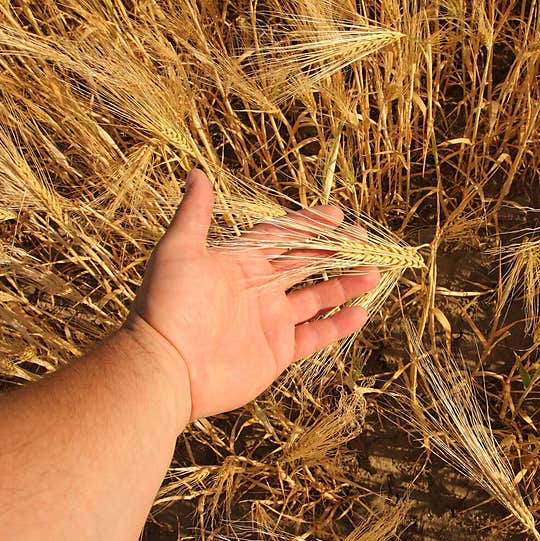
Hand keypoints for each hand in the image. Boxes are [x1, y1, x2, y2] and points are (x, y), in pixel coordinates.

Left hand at [124, 169, 379, 421]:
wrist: (167, 366)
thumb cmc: (169, 304)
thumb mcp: (179, 250)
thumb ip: (195, 214)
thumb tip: (196, 173)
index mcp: (239, 262)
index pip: (281, 236)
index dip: (308, 224)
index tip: (336, 213)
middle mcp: (258, 289)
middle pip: (305, 263)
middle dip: (334, 251)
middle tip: (364, 239)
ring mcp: (269, 321)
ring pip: (316, 298)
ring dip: (344, 285)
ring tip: (372, 273)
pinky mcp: (276, 352)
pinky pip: (314, 336)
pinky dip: (338, 325)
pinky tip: (361, 313)